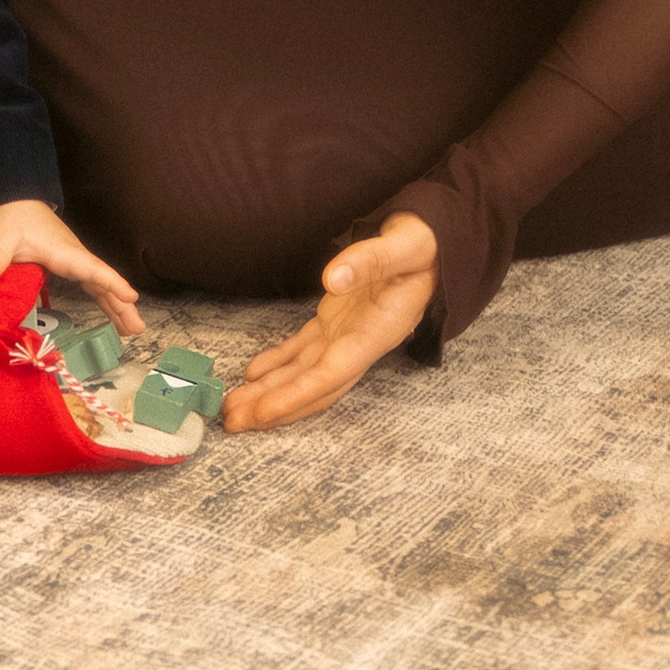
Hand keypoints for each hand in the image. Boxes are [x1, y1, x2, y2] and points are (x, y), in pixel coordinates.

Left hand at [0, 198, 140, 341]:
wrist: (17, 202)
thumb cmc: (13, 218)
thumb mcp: (2, 236)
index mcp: (64, 252)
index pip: (92, 269)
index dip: (111, 283)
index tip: (131, 297)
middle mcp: (76, 257)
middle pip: (104, 282)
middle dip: (122, 304)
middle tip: (138, 328)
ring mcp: (76, 262)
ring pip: (102, 286)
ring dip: (118, 307)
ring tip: (134, 330)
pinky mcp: (71, 265)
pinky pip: (93, 286)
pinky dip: (106, 301)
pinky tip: (114, 317)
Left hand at [221, 212, 437, 432]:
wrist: (437, 247)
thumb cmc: (424, 246)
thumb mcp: (405, 246)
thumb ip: (371, 260)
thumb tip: (334, 278)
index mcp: (376, 332)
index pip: (331, 375)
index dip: (295, 396)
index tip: (262, 413)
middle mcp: (359, 343)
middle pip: (313, 388)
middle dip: (274, 408)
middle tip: (232, 423)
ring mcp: (346, 335)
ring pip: (303, 374)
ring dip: (269, 392)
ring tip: (233, 408)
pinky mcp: (336, 322)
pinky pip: (302, 352)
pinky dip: (276, 364)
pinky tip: (252, 374)